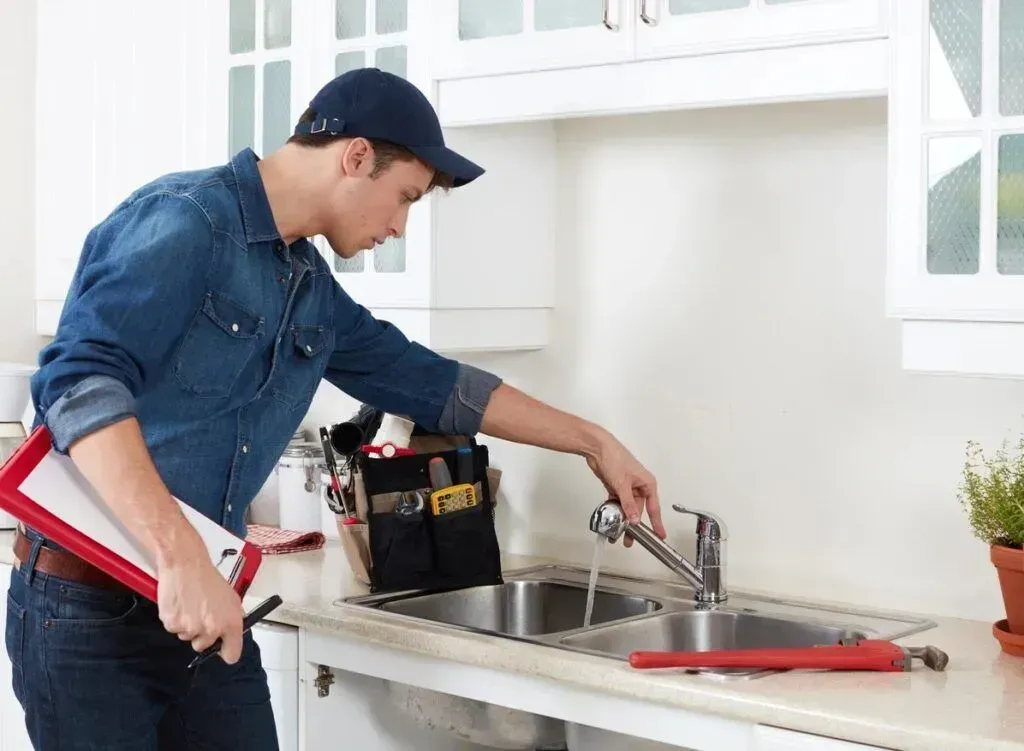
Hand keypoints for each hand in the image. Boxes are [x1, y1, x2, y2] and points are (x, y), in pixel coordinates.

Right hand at [156, 529, 244, 663]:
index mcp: (231, 623)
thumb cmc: (209, 579)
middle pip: (203, 646)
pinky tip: (179, 603)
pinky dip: (175, 619)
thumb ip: (231, 619)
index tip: (222, 649)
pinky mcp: (172, 624)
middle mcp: (212, 629)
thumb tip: (229, 633)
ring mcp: (191, 628)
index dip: (226, 652)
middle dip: (201, 634)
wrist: (186, 564)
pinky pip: (173, 629)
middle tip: (200, 614)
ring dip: (187, 625)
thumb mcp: (230, 598)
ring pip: (187, 637)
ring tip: (189, 604)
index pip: (232, 654)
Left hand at [586, 431, 665, 547]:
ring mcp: (627, 487)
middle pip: (639, 511)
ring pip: (627, 508)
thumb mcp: (623, 484)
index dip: (657, 523)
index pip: (654, 508)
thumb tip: (635, 519)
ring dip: (622, 520)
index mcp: (647, 484)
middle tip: (631, 539)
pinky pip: (617, 503)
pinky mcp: (616, 487)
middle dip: (634, 525)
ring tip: (617, 533)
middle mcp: (639, 486)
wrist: (597, 448)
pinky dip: (614, 511)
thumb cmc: (615, 457)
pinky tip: (611, 520)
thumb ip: (628, 504)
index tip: (660, 535)